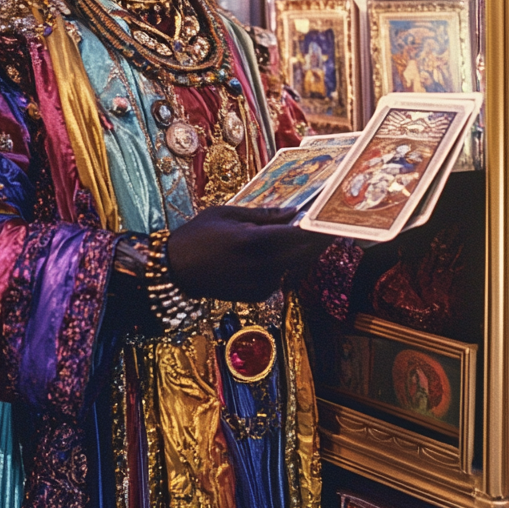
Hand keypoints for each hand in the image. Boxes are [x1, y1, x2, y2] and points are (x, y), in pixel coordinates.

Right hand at [167, 206, 331, 301]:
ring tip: (307, 234)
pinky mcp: (257, 296)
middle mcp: (261, 266)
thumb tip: (293, 212)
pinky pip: (281, 276)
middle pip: (303, 254)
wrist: (176, 270)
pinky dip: (285, 264)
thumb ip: (263, 215)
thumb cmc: (199, 234)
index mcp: (254, 242)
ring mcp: (260, 285)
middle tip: (328, 225)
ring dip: (302, 251)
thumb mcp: (229, 213)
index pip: (298, 236)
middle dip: (318, 240)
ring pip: (294, 266)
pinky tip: (280, 251)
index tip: (331, 218)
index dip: (318, 228)